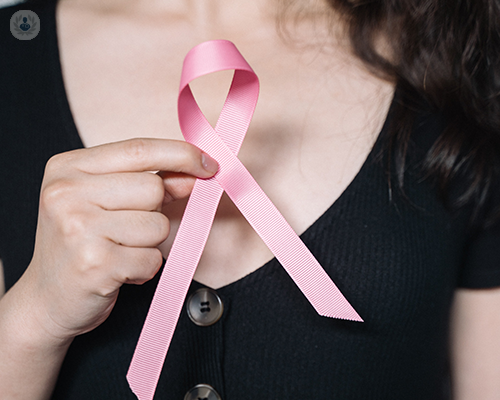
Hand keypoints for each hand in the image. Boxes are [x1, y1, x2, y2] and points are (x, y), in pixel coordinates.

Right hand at [19, 138, 217, 341]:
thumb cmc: (80, 244)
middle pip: (154, 189)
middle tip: (125, 230)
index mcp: (67, 167)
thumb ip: (149, 181)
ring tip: (118, 251)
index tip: (209, 164)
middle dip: (154, 212)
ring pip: (158, 225)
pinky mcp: (94, 263)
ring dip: (149, 244)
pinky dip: (144, 268)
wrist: (46, 300)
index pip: (139, 149)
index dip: (181, 154)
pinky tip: (117, 270)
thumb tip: (195, 172)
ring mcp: (77, 228)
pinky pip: (153, 258)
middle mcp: (66, 193)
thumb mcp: (104, 201)